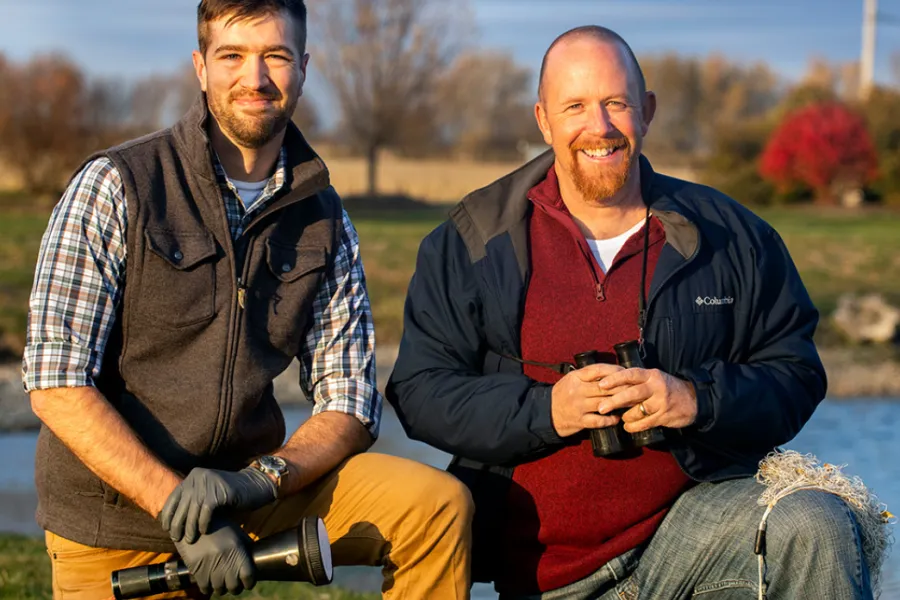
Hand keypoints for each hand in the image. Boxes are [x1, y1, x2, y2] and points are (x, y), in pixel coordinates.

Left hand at [160, 467, 276, 542]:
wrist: (254, 485)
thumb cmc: (230, 495)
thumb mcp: (208, 495)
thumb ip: (194, 502)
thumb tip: (175, 522)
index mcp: (193, 476)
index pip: (173, 497)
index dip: (168, 515)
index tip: (167, 529)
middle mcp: (198, 477)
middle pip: (181, 505)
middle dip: (177, 524)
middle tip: (176, 538)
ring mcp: (208, 483)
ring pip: (192, 510)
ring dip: (189, 527)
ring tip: (190, 539)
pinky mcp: (219, 491)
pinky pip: (206, 511)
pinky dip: (203, 523)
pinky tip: (204, 531)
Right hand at [174, 516, 255, 595]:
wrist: (192, 520)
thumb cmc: (218, 526)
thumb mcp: (235, 533)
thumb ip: (245, 547)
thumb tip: (256, 560)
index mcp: (236, 548)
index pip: (248, 576)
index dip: (249, 582)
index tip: (248, 582)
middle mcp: (224, 558)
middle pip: (234, 587)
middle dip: (235, 587)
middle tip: (234, 584)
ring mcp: (209, 564)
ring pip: (219, 590)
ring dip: (221, 588)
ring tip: (222, 583)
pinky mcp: (195, 568)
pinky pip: (205, 588)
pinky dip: (208, 588)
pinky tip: (210, 582)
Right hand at [551, 363, 624, 436]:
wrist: (546, 412)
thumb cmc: (563, 394)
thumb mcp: (572, 379)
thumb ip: (589, 375)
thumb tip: (613, 372)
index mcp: (576, 377)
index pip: (598, 370)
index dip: (614, 370)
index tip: (626, 372)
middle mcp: (577, 390)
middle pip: (605, 387)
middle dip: (623, 388)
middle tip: (636, 388)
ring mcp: (579, 406)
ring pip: (604, 403)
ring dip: (620, 404)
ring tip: (631, 403)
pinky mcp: (580, 421)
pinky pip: (599, 421)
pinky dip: (610, 420)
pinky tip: (617, 418)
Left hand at [596, 368, 697, 432]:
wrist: (694, 400)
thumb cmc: (667, 388)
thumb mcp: (653, 379)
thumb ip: (636, 382)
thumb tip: (611, 385)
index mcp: (651, 375)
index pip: (631, 374)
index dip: (615, 379)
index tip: (601, 384)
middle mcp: (656, 387)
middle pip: (632, 393)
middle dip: (614, 401)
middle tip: (601, 407)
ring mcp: (661, 402)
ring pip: (637, 411)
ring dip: (625, 416)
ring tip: (621, 418)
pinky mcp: (664, 416)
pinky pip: (644, 423)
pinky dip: (633, 426)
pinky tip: (628, 427)